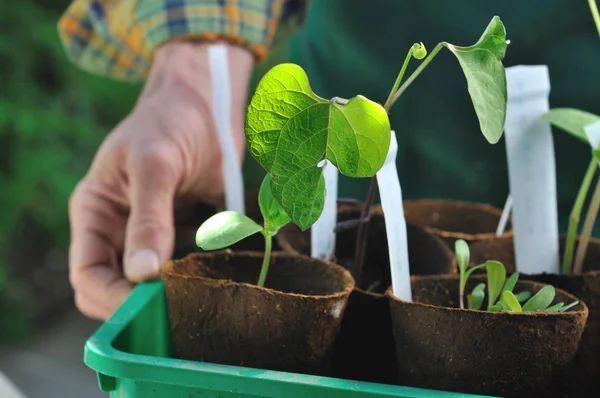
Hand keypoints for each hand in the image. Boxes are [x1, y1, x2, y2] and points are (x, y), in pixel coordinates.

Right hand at [69, 41, 252, 319]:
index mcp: (96, 213)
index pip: (88, 274)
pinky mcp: (184, 231)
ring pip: (151, 283)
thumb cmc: (170, 121)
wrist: (207, 100)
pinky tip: (215, 275)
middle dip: (140, 302)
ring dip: (171, 293)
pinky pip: (184, 266)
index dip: (112, 297)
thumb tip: (143, 273)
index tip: (149, 306)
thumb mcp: (154, 164)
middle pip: (116, 287)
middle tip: (178, 305)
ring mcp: (152, 232)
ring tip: (198, 293)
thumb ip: (148, 216)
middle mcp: (119, 228)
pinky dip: (196, 276)